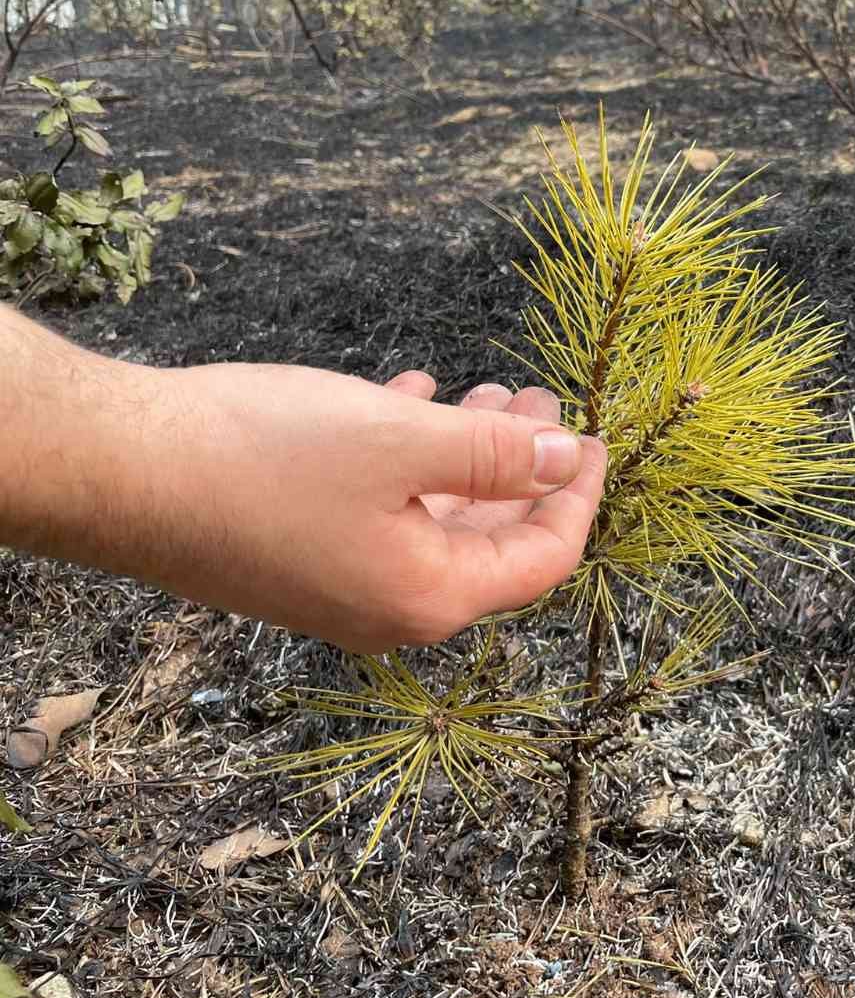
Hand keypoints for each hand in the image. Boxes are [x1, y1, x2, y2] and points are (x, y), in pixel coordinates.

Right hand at [129, 362, 605, 652]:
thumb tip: (564, 456)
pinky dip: (407, 456)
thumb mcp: (405, 443)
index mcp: (429, 597)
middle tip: (542, 398)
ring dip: (468, 455)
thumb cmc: (264, 458)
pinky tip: (409, 394)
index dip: (578, 496)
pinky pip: (378, 507)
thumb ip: (498, 454)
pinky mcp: (295, 554)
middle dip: (524, 466)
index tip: (593, 437)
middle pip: (489, 541)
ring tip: (489, 389)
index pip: (541, 559)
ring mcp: (337, 586)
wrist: (118, 469)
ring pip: (432, 517)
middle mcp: (388, 608)